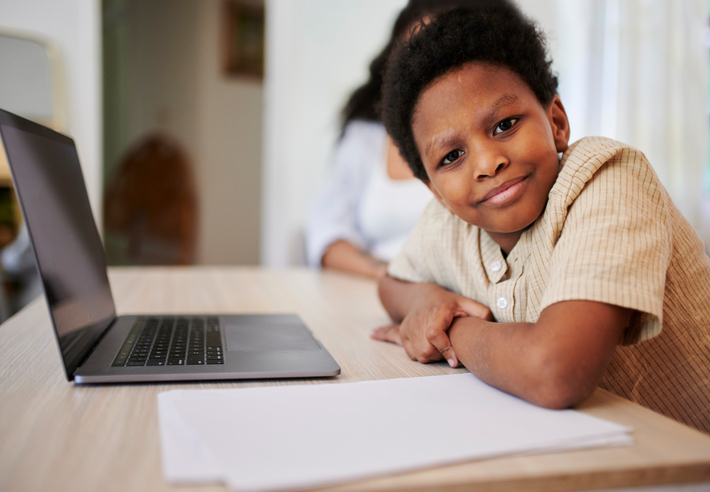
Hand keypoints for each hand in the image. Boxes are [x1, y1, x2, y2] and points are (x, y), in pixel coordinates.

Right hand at [371, 283, 491, 365]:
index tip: (455, 361)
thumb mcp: (466, 303)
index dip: (444, 349)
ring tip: (442, 349)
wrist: (421, 297)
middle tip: (451, 353)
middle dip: (440, 356)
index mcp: (436, 311)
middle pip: (425, 349)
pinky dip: (423, 356)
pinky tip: (432, 348)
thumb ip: (480, 312)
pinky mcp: (403, 334)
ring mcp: (408, 327)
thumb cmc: (447, 303)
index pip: (434, 333)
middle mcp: (419, 318)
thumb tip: (490, 324)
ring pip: (419, 354)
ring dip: (432, 358)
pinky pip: (412, 355)